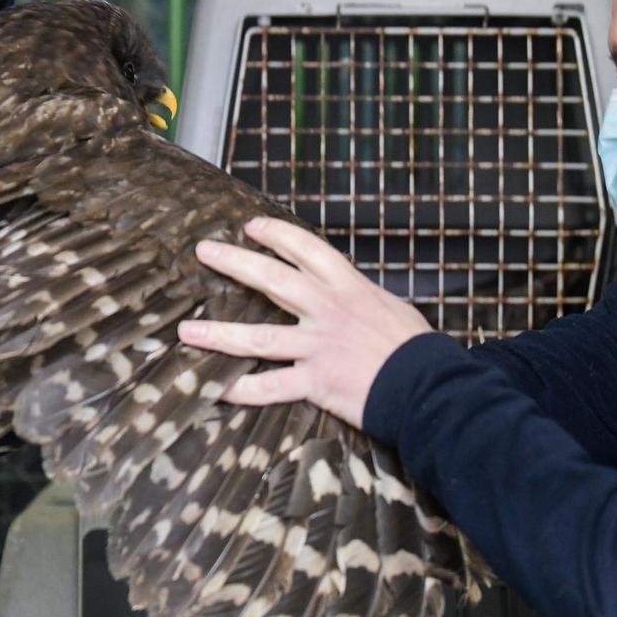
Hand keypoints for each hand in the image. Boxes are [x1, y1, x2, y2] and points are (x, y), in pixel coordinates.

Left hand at [177, 217, 433, 426]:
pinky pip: (270, 387)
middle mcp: (327, 310)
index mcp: (348, 288)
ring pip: (258, 337)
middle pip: (273, 279)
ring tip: (186, 331)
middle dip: (234, 262)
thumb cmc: (416, 349)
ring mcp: (318, 346)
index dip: (276, 234)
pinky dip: (241, 390)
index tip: (251, 226)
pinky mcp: (316, 381)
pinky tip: (215, 389)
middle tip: (204, 251)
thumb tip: (356, 297)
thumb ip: (364, 300)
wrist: (430, 385)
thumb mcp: (391, 309)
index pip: (307, 249)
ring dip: (219, 334)